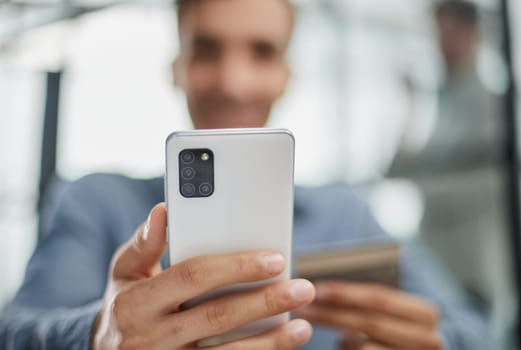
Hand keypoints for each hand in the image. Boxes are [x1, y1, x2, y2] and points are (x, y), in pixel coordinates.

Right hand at [92, 203, 314, 348]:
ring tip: (303, 326)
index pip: (193, 277)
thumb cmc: (123, 304)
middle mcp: (150, 337)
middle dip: (265, 302)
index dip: (236, 267)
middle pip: (218, 316)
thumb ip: (144, 244)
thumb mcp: (124, 272)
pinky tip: (279, 348)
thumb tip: (163, 211)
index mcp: (136, 303)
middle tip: (302, 289)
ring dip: (270, 341)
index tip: (274, 260)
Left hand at [295, 281, 441, 349]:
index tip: (317, 289)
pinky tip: (335, 342)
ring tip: (308, 323)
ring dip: (334, 334)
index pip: (380, 297)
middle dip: (332, 314)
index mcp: (424, 312)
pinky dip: (346, 348)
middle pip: (370, 322)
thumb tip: (324, 290)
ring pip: (366, 347)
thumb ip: (369, 301)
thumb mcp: (390, 311)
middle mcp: (428, 338)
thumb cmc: (395, 326)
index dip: (346, 293)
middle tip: (303, 309)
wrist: (415, 349)